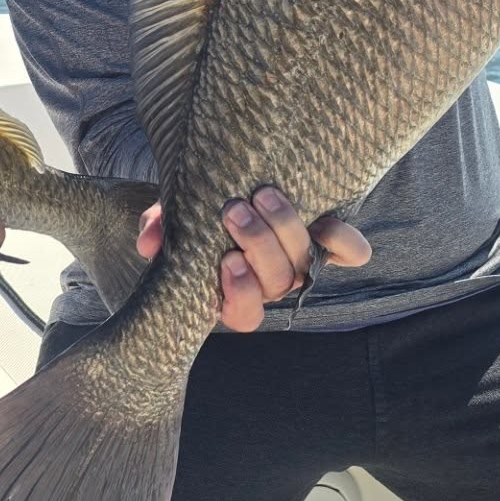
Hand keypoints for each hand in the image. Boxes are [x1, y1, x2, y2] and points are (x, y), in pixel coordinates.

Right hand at [136, 188, 370, 332]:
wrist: (241, 185)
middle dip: (258, 245)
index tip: (226, 260)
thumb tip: (148, 243)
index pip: (243, 315)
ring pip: (303, 263)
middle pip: (276, 281)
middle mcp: (272, 281)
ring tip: (262, 195)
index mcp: (235, 289)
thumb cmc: (204, 210)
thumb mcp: (175, 216)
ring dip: (284, 230)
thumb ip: (161, 228)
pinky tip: (324, 221)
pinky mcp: (328, 240)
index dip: (240, 294)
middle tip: (234, 209)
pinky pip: (351, 252)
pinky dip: (343, 241)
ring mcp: (301, 262)